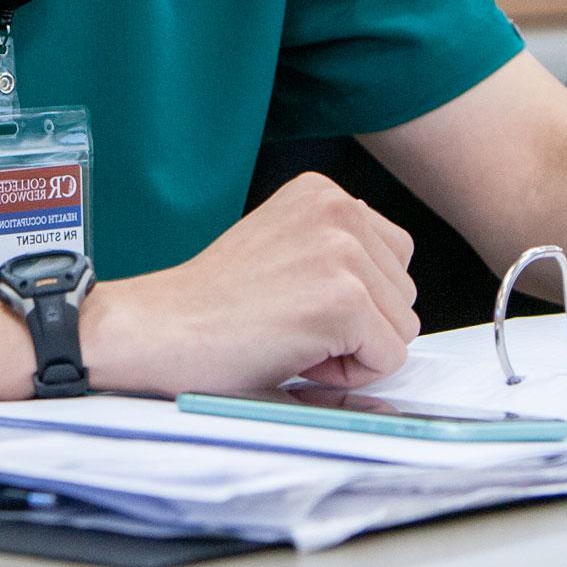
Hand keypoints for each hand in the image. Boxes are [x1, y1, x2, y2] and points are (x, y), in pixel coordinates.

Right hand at [81, 173, 419, 394]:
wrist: (161, 328)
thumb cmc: (213, 303)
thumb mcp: (283, 245)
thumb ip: (336, 249)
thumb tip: (391, 288)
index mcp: (323, 191)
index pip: (395, 256)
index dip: (356, 297)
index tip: (297, 301)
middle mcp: (339, 208)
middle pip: (404, 293)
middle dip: (360, 325)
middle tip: (291, 323)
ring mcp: (343, 252)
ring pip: (402, 328)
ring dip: (354, 349)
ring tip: (292, 335)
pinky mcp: (345, 300)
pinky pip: (388, 358)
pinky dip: (349, 375)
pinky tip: (298, 355)